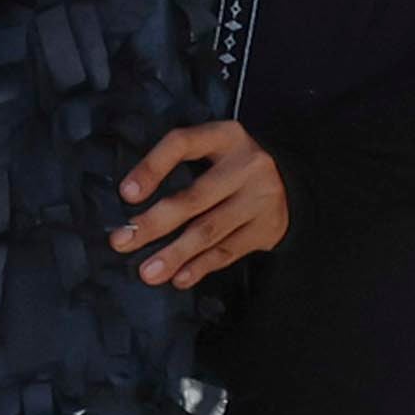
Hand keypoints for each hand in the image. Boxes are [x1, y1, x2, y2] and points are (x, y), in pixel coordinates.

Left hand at [114, 122, 290, 289]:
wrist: (293, 179)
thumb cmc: (232, 166)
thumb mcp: (213, 150)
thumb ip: (178, 167)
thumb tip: (130, 209)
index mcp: (225, 137)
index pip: (183, 144)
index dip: (152, 167)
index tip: (126, 194)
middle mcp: (247, 165)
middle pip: (195, 197)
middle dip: (154, 223)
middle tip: (122, 242)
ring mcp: (262, 197)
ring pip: (210, 229)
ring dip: (175, 253)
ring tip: (148, 272)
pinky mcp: (269, 226)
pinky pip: (229, 250)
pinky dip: (202, 266)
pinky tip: (180, 277)